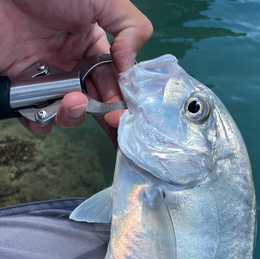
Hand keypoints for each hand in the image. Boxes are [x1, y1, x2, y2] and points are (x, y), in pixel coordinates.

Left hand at [0, 0, 152, 144]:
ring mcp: (46, 78)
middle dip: (106, 117)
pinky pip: (35, 117)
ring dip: (73, 116)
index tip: (125, 113)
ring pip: (67, 113)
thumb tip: (130, 67)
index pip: (113, 82)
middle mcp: (70, 65)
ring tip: (71, 101)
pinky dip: (40, 123)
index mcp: (90, 46)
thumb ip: (131, 27)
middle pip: (94, 103)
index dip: (121, 99)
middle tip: (113, 124)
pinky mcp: (21, 89)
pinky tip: (43, 113)